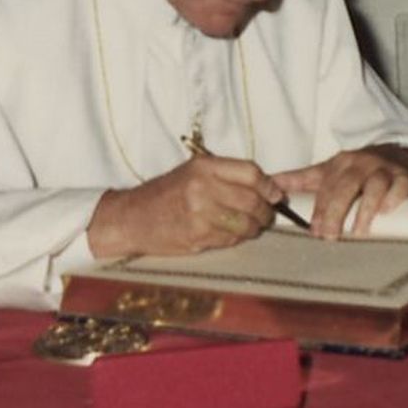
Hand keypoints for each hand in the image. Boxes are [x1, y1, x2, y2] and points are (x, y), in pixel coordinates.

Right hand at [87, 154, 283, 257]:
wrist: (132, 218)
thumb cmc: (165, 193)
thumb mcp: (193, 172)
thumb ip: (226, 176)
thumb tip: (267, 186)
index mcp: (204, 167)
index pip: (250, 173)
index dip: (269, 185)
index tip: (275, 193)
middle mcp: (203, 188)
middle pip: (252, 200)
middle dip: (266, 211)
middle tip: (267, 215)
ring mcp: (200, 214)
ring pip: (246, 223)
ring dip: (255, 227)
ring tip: (252, 226)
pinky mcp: (198, 237)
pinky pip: (231, 239)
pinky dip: (237, 238)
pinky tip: (231, 234)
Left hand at [271, 145, 407, 239]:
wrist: (394, 153)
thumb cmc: (357, 169)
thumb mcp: (327, 171)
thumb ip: (299, 180)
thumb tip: (271, 185)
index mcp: (340, 163)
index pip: (326, 186)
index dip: (319, 209)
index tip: (314, 230)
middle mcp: (361, 164)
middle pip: (347, 186)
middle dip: (336, 211)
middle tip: (330, 235)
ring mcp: (383, 169)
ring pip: (374, 186)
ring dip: (365, 209)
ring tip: (358, 231)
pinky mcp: (404, 177)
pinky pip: (400, 186)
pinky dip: (393, 198)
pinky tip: (386, 212)